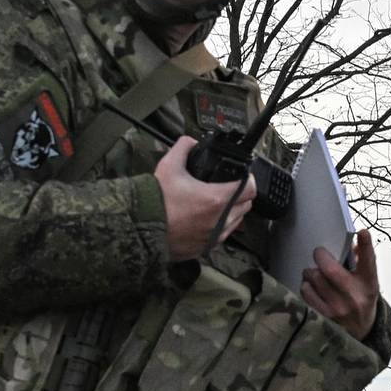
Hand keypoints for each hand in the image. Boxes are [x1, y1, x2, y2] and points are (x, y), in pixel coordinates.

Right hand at [154, 136, 254, 260]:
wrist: (140, 229)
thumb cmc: (156, 200)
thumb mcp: (169, 166)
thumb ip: (183, 148)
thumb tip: (190, 142)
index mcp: (217, 199)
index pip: (250, 189)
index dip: (248, 179)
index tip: (241, 176)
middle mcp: (220, 220)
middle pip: (246, 205)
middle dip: (240, 195)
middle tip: (228, 187)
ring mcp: (214, 237)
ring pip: (236, 222)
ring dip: (232, 211)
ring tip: (217, 203)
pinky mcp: (206, 248)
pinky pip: (222, 236)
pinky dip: (220, 226)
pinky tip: (206, 219)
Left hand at [300, 228, 378, 341]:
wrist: (360, 332)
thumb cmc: (361, 301)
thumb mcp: (368, 283)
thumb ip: (361, 263)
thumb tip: (351, 243)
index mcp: (368, 285)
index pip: (369, 262)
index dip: (366, 246)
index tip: (362, 232)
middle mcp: (354, 297)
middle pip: (330, 269)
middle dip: (321, 256)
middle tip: (319, 254)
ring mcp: (337, 308)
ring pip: (314, 278)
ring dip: (311, 272)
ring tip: (315, 274)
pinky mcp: (323, 317)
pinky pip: (306, 292)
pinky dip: (306, 286)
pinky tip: (312, 288)